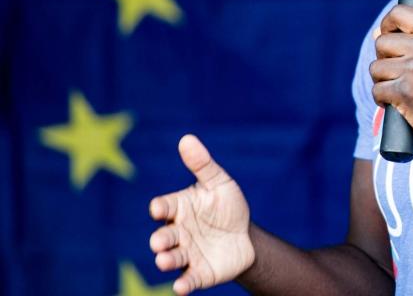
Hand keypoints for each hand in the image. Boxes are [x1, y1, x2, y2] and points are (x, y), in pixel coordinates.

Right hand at [148, 135, 254, 294]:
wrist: (246, 235)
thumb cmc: (227, 206)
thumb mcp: (219, 183)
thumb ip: (202, 164)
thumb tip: (186, 138)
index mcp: (179, 209)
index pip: (164, 207)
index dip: (161, 208)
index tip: (159, 208)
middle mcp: (177, 232)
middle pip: (163, 236)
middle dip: (160, 240)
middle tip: (161, 241)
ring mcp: (186, 254)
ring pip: (171, 259)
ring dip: (166, 260)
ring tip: (165, 260)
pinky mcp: (198, 273)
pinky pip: (187, 280)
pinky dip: (183, 284)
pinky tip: (181, 287)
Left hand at [369, 4, 412, 144]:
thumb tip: (377, 33)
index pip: (399, 13)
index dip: (387, 25)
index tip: (388, 36)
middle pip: (381, 42)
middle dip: (384, 58)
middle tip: (400, 72)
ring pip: (376, 68)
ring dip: (382, 80)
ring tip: (401, 88)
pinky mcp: (405, 91)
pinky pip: (377, 90)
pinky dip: (382, 99)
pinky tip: (397, 102)